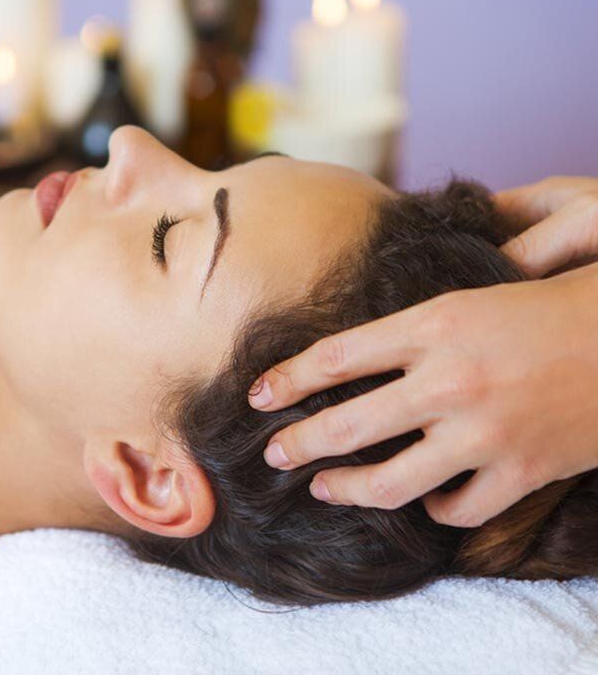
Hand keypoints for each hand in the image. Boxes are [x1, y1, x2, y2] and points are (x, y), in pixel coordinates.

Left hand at [248, 176, 597, 527]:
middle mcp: (452, 380)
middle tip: (273, 452)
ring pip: (392, 482)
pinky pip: (457, 510)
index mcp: (436, 324)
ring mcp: (485, 432)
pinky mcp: (521, 472)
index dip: (290, 378)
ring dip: (348, 489)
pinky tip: (423, 498)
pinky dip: (434, 507)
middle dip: (299, 443)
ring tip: (323, 488)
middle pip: (349, 425)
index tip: (258, 395)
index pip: (339, 355)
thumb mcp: (472, 296)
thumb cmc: (548, 305)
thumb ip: (413, 329)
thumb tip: (353, 358)